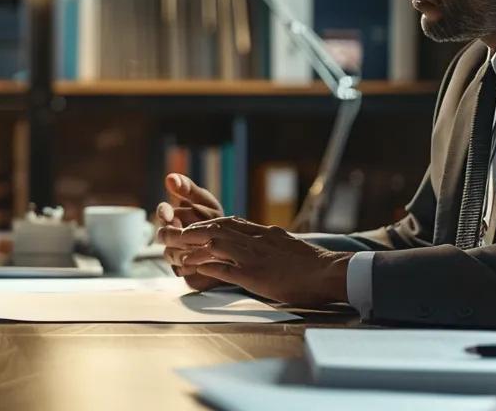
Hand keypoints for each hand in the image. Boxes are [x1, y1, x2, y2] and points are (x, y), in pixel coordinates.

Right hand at [152, 174, 224, 290]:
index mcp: (176, 216)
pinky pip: (179, 270)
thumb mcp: (206, 203)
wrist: (234, 250)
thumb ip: (188, 190)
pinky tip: (205, 263)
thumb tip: (170, 177)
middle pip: (162, 235)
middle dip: (173, 235)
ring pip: (169, 253)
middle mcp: (172, 235)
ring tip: (201, 249)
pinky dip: (192, 266)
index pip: (163, 212)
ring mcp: (176, 253)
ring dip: (184, 251)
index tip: (169, 213)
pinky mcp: (183, 270)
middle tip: (185, 235)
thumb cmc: (218, 222)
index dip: (164, 212)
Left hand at [161, 216, 351, 306]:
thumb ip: (268, 241)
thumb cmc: (311, 264)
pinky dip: (203, 265)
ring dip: (188, 245)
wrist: (328, 272)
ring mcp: (252, 256)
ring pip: (212, 243)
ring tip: (169, 248)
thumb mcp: (285, 245)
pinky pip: (221, 267)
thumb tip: (259, 239)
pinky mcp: (252, 274)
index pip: (226, 222)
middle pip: (213, 228)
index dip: (203, 224)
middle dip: (187, 230)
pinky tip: (189, 267)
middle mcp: (254, 239)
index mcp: (262, 232)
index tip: (189, 227)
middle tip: (167, 232)